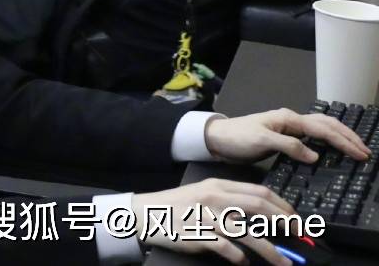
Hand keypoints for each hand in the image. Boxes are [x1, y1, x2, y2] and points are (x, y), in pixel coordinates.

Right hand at [127, 179, 295, 263]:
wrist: (145, 214)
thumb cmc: (177, 206)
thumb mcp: (204, 194)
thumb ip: (230, 199)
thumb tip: (264, 213)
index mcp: (218, 186)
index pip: (260, 192)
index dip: (284, 206)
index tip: (298, 220)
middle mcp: (214, 199)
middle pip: (259, 207)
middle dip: (286, 223)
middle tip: (300, 236)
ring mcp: (206, 217)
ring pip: (248, 232)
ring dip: (271, 250)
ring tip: (283, 262)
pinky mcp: (198, 235)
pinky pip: (227, 248)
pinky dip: (239, 257)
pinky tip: (243, 262)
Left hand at [204, 107, 372, 164]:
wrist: (217, 138)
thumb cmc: (236, 137)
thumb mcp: (261, 141)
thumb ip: (288, 146)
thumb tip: (315, 156)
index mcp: (288, 119)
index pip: (323, 129)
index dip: (343, 142)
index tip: (360, 154)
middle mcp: (292, 120)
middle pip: (327, 125)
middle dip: (348, 137)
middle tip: (365, 152)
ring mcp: (289, 128)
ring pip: (322, 128)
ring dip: (341, 137)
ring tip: (357, 148)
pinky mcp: (286, 137)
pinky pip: (314, 137)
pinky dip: (329, 141)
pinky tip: (335, 150)